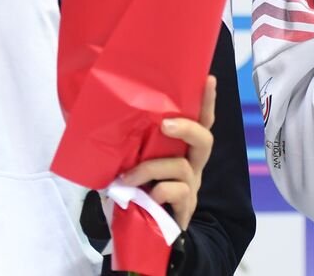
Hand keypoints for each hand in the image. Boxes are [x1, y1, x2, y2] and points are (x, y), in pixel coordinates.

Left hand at [122, 76, 216, 230]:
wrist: (142, 233)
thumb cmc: (136, 192)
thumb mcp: (132, 164)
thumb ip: (130, 148)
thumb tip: (106, 122)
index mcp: (182, 151)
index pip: (200, 122)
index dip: (206, 101)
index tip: (207, 79)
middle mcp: (192, 165)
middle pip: (205, 140)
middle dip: (187, 128)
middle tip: (165, 124)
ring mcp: (191, 187)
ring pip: (182, 167)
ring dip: (151, 168)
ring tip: (127, 179)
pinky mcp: (186, 208)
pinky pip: (179, 192)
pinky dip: (160, 191)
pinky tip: (147, 197)